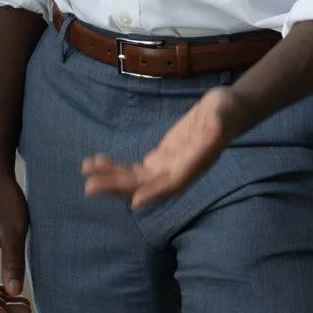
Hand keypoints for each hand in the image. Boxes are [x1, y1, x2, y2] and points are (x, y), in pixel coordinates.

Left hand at [83, 86, 245, 208]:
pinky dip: (116, 168)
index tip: (134, 201)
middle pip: (145, 186)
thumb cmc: (225, 112)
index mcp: (193, 166)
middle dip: (118, 187)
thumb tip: (213, 127)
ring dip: (111, 178)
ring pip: (136, 180)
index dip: (154, 193)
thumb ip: (215, 125)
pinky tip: (97, 163)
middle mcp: (178, 173)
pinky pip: (135, 170)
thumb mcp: (222, 115)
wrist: (226, 111)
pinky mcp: (160, 159)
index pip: (172, 184)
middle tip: (89, 187)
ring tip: (85, 171)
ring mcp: (167, 168)